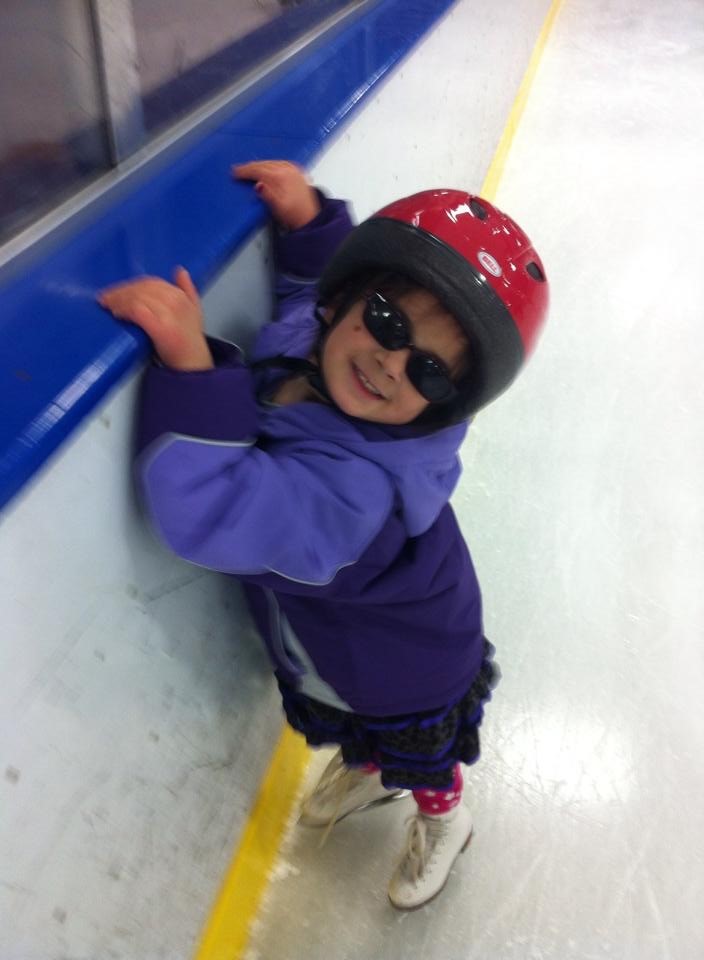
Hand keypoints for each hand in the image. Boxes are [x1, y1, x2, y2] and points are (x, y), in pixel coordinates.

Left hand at [98, 267, 213, 370]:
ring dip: (119, 300)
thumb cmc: (189, 340)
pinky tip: (117, 314)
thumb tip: (180, 270)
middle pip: (142, 288)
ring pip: (137, 298)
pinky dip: (124, 309)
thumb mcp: (195, 310)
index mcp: (181, 296)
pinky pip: (137, 311)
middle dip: (121, 291)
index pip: (152, 283)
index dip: (132, 285)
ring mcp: (169, 314)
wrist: (193, 364)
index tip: (118, 291)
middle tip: (106, 297)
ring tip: (108, 305)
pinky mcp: (160, 328)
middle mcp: (176, 301)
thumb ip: (188, 289)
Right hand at [233, 160, 320, 229]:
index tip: (235, 172)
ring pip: (271, 162)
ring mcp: (293, 170)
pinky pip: (281, 163)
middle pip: (263, 164)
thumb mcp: (277, 208)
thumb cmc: (294, 215)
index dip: (245, 171)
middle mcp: (287, 170)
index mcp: (280, 177)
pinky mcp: (298, 172)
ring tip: (251, 168)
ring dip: (260, 164)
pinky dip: (272, 164)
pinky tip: (269, 166)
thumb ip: (267, 195)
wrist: (310, 218)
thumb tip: (258, 185)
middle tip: (239, 169)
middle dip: (250, 167)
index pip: (257, 170)